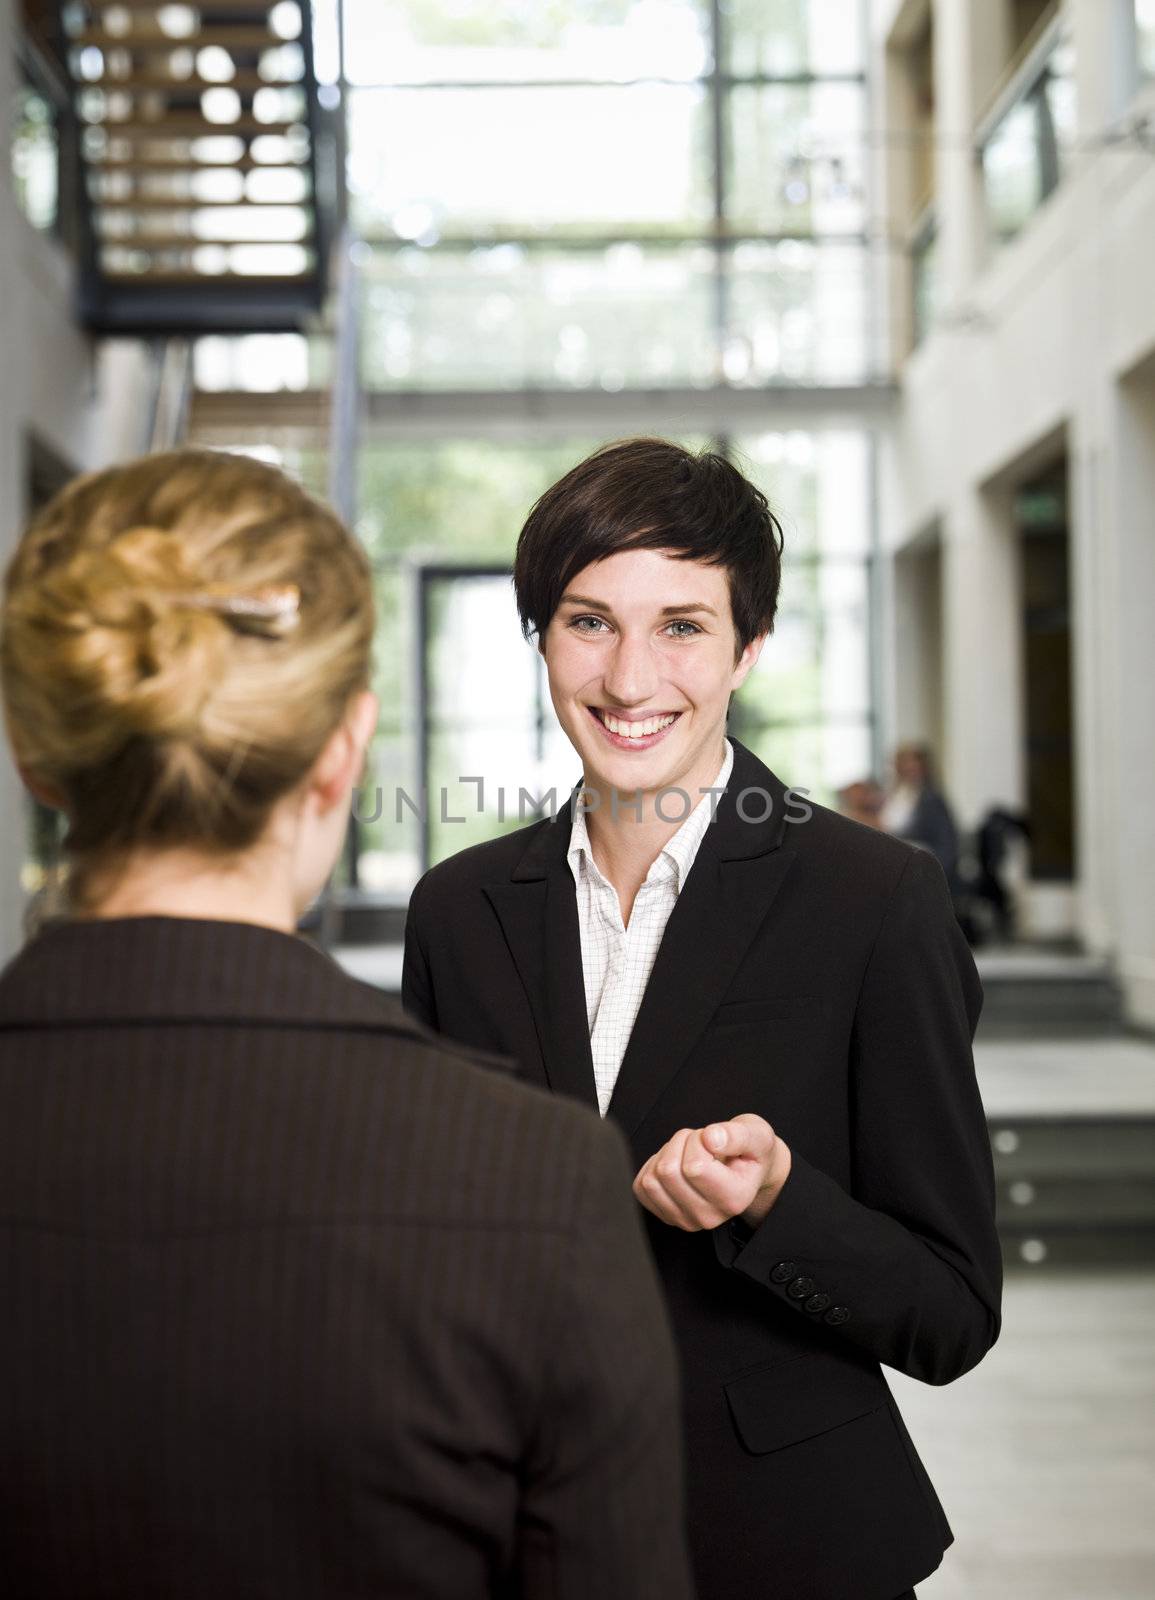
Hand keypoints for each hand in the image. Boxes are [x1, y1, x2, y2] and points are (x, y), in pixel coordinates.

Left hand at [632, 1115, 791, 1232]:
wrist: (747, 1170)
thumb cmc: (751, 1151)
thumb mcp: (755, 1135)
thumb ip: (737, 1135)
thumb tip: (711, 1138)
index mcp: (734, 1200)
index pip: (694, 1168)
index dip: (697, 1141)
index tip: (713, 1139)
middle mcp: (709, 1217)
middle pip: (668, 1172)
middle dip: (680, 1143)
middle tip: (701, 1142)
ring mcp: (685, 1220)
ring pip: (652, 1178)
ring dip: (667, 1153)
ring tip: (691, 1152)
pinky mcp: (665, 1215)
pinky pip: (641, 1186)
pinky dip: (653, 1165)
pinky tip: (677, 1163)